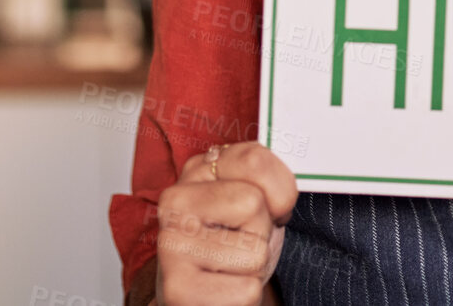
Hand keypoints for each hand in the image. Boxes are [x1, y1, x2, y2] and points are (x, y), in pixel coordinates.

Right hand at [156, 141, 298, 305]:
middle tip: (240, 242)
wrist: (204, 295)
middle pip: (254, 203)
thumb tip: (280, 198)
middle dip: (262, 231)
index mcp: (196, 171)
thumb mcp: (255, 199)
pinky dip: (245, 295)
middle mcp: (175, 202)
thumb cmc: (233, 246)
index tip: (258, 208)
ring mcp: (172, 245)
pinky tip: (223, 289)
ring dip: (254, 267)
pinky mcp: (178, 289)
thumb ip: (265, 177)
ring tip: (231, 266)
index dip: (276, 191)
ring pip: (254, 251)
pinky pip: (247, 289)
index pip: (254, 159)